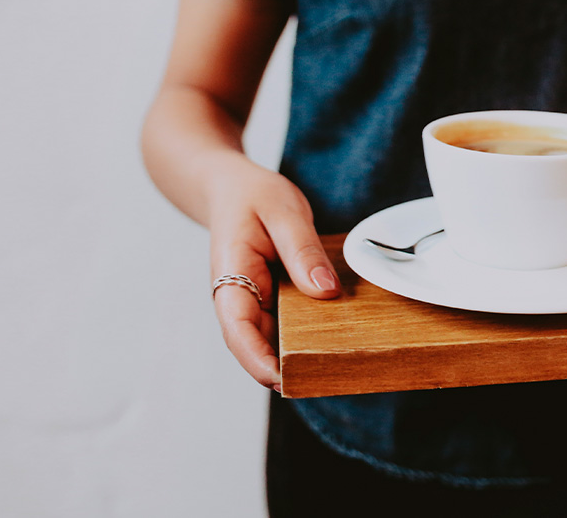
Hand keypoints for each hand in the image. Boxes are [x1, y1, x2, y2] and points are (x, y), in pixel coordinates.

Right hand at [207, 158, 340, 391]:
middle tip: (325, 381)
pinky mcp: (270, 299)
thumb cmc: (252, 196)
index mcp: (231, 277)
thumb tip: (325, 290)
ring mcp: (254, 301)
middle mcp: (239, 297)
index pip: (238, 329)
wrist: (232, 187)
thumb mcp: (283, 212)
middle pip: (256, 345)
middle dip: (285, 368)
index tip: (283, 379)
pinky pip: (285, 324)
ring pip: (272, 339)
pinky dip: (305, 334)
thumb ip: (303, 250)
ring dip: (296, 356)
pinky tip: (333, 340)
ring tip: (335, 369)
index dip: (258, 359)